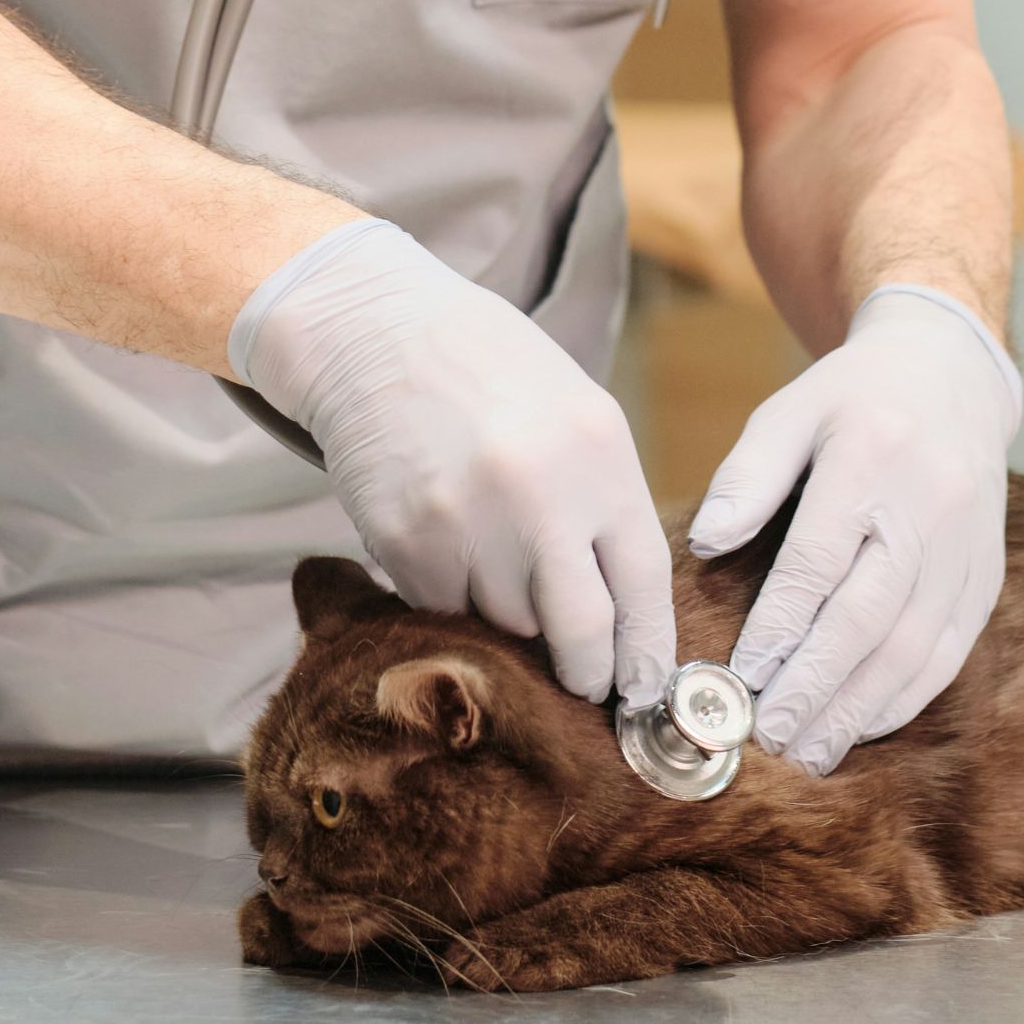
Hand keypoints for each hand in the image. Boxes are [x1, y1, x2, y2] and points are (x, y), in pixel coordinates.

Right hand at [233, 220, 674, 706]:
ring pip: (506, 625)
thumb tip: (626, 616)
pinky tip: (447, 542)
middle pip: (580, 633)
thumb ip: (606, 505)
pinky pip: (444, 609)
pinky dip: (453, 596)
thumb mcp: (578, 416)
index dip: (647, 652)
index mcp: (598, 456)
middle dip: (588, 672)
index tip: (646, 690)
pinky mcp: (405, 543)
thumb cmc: (490, 374)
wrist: (376, 333)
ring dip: (510, 616)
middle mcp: (538, 495)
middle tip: (586, 684)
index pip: (642, 586)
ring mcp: (467, 524)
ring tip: (495, 558)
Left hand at [688, 286, 1022, 774]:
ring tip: (810, 752)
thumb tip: (705, 542)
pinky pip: (951, 650)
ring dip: (860, 709)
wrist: (953, 375)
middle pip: (870, 617)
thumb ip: (747, 476)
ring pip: (915, 646)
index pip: (819, 561)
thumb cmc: (851, 399)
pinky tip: (863, 727)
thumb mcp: (788, 411)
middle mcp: (930, 507)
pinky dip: (906, 697)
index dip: (781, 626)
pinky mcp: (987, 575)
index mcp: (872, 458)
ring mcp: (967, 547)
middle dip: (817, 686)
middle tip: (769, 737)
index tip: (741, 677)